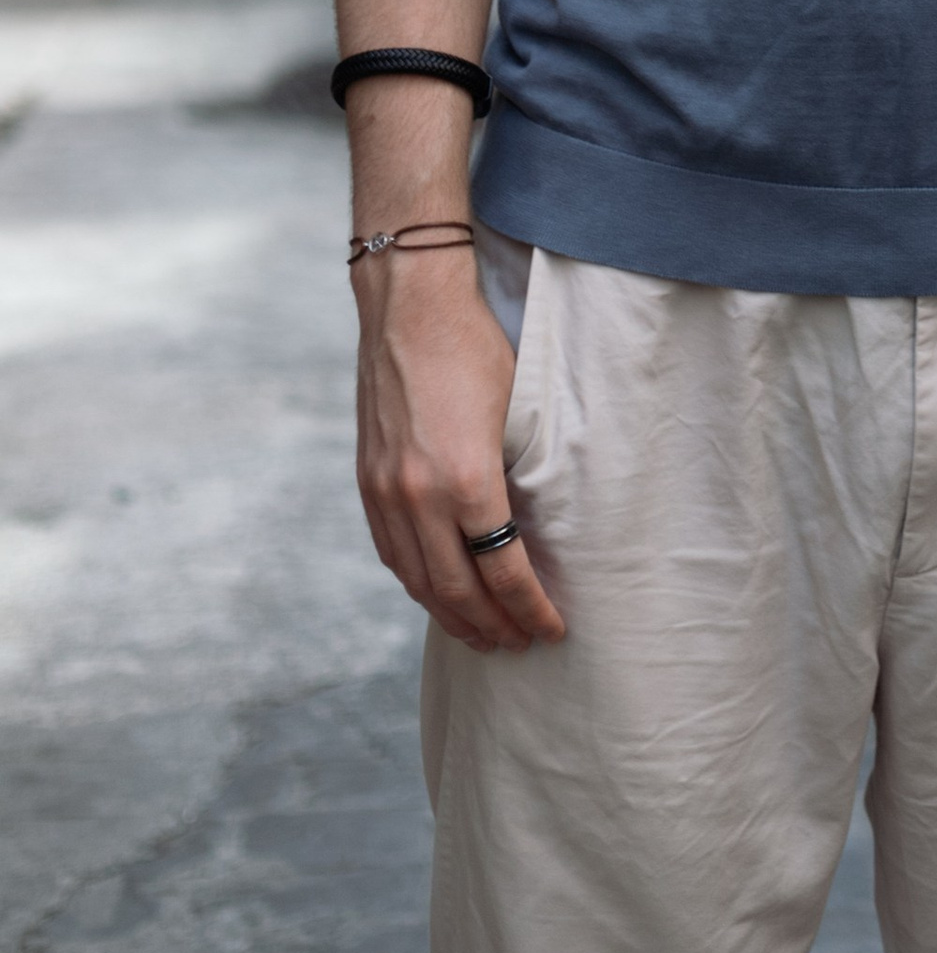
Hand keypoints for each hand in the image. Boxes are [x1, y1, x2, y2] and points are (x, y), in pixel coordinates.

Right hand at [354, 247, 565, 653]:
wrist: (409, 306)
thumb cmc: (477, 348)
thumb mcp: (518, 409)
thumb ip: (518, 474)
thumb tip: (538, 526)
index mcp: (467, 480)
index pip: (504, 571)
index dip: (530, 608)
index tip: (553, 629)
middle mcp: (419, 497)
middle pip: (457, 591)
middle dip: (493, 626)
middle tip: (521, 645)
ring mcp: (386, 493)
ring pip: (418, 582)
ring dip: (452, 617)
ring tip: (483, 635)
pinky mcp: (367, 483)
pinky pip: (392, 554)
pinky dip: (418, 584)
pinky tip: (439, 595)